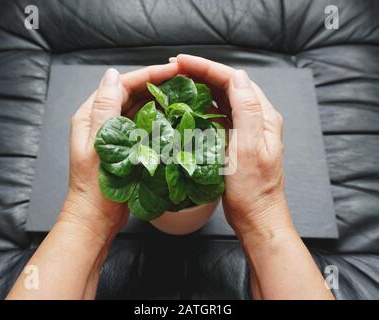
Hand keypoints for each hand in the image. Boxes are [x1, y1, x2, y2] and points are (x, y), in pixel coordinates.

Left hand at [59, 63, 179, 243]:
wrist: (96, 219)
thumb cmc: (95, 188)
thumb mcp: (98, 146)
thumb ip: (104, 109)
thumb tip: (113, 75)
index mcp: (91, 116)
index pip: (122, 85)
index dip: (149, 74)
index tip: (173, 69)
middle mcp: (102, 121)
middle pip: (132, 94)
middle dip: (157, 84)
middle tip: (184, 80)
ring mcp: (116, 134)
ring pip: (140, 108)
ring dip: (160, 100)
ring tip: (183, 94)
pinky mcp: (127, 147)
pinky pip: (144, 126)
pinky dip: (158, 119)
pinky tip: (174, 116)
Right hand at [174, 55, 293, 243]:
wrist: (257, 216)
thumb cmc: (253, 189)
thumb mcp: (249, 149)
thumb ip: (247, 110)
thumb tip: (237, 76)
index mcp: (263, 116)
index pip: (233, 80)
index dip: (206, 67)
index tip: (181, 62)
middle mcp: (257, 118)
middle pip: (228, 86)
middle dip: (201, 73)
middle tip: (174, 68)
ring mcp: (247, 130)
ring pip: (223, 99)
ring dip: (201, 87)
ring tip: (178, 82)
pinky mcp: (237, 141)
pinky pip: (219, 116)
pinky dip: (203, 107)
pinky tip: (190, 107)